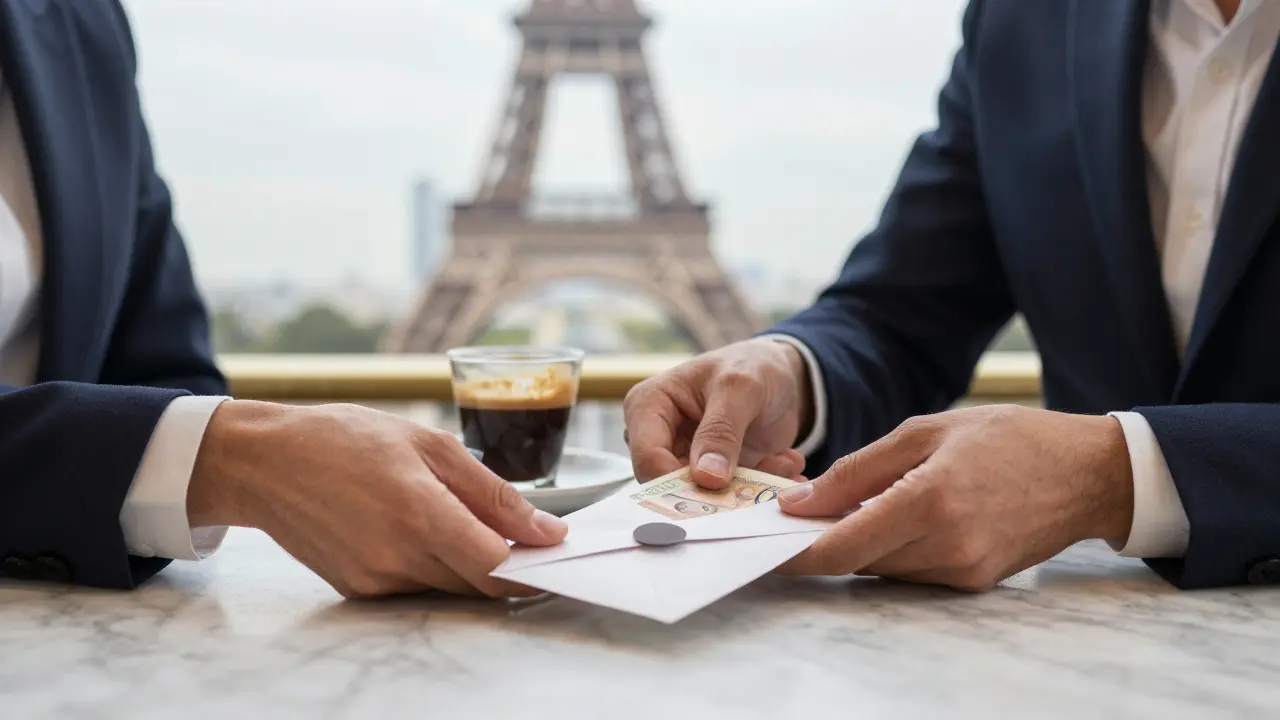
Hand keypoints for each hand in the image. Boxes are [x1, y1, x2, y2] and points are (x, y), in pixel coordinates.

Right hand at [186, 401, 567, 598]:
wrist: (263, 462)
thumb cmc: (346, 438)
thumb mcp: (429, 444)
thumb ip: (493, 492)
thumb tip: (547, 530)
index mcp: (419, 513)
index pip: (497, 568)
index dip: (533, 567)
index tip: (553, 550)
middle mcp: (397, 556)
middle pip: (478, 583)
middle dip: (507, 563)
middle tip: (518, 531)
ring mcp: (375, 579)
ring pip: (449, 586)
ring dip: (467, 561)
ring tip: (449, 511)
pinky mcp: (358, 589)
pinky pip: (416, 585)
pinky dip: (431, 562)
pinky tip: (412, 524)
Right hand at [622, 338, 813, 487]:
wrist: (783, 374)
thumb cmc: (752, 366)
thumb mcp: (739, 388)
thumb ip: (721, 431)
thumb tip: (706, 478)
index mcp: (648, 406)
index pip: (648, 457)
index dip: (675, 481)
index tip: (718, 488)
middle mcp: (660, 437)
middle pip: (669, 486)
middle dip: (716, 492)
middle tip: (759, 485)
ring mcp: (686, 459)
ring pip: (702, 497)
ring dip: (747, 489)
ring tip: (783, 465)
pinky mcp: (712, 476)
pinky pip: (729, 498)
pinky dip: (760, 487)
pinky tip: (785, 465)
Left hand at [776, 405, 1133, 590]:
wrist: (1086, 472)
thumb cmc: (1006, 438)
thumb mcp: (924, 431)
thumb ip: (856, 471)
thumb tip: (799, 504)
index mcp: (928, 501)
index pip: (842, 547)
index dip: (795, 553)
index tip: (762, 545)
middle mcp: (945, 546)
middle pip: (856, 561)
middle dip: (823, 540)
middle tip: (802, 513)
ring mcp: (962, 570)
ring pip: (881, 568)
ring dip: (860, 544)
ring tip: (860, 505)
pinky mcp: (974, 582)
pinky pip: (912, 573)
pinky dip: (893, 549)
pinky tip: (901, 517)